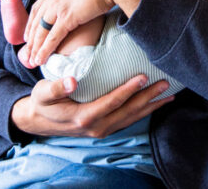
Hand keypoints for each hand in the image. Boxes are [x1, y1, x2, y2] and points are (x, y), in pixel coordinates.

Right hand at [11, 73, 172, 137]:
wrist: (38, 122)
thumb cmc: (41, 103)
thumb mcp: (42, 93)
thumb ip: (56, 87)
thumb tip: (71, 81)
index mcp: (83, 117)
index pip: (111, 102)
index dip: (128, 90)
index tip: (143, 77)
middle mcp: (96, 127)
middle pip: (128, 112)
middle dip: (148, 98)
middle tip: (166, 84)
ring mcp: (102, 130)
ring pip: (131, 118)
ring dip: (150, 107)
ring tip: (169, 95)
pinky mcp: (104, 128)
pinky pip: (128, 120)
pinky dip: (143, 112)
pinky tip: (154, 103)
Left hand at [23, 0, 118, 66]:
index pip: (38, 6)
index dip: (32, 22)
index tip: (29, 33)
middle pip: (35, 20)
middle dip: (30, 38)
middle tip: (26, 51)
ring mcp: (58, 6)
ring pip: (40, 30)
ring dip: (34, 47)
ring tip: (31, 61)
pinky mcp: (67, 17)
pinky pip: (52, 37)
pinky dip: (44, 50)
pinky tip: (40, 59)